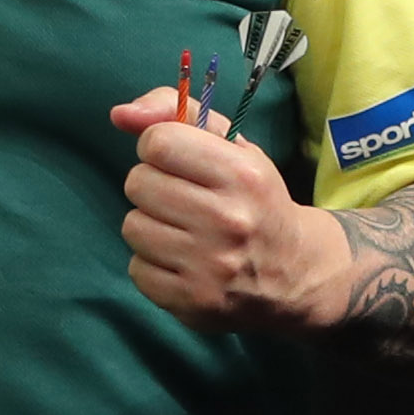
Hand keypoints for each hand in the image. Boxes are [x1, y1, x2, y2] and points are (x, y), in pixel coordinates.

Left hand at [111, 85, 346, 332]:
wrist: (294, 274)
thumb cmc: (253, 200)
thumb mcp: (232, 146)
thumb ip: (176, 112)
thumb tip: (119, 114)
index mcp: (242, 175)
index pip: (158, 143)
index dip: (160, 147)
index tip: (177, 160)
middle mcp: (227, 220)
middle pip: (138, 183)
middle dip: (153, 185)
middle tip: (182, 199)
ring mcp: (209, 266)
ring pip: (132, 226)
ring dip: (151, 225)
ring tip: (183, 231)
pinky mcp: (192, 301)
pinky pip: (136, 269)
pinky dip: (153, 264)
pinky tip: (183, 261)